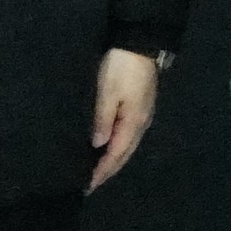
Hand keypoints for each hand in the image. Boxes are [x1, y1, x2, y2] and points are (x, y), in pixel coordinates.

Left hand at [86, 50, 160, 190]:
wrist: (140, 45)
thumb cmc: (121, 69)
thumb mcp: (107, 93)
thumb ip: (103, 120)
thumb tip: (98, 145)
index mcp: (133, 122)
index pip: (115, 154)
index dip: (101, 171)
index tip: (87, 186)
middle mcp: (141, 123)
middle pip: (124, 154)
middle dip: (108, 171)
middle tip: (90, 185)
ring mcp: (143, 116)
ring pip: (127, 146)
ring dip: (113, 160)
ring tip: (97, 171)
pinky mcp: (140, 108)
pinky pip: (128, 136)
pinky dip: (117, 148)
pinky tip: (108, 148)